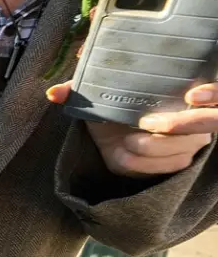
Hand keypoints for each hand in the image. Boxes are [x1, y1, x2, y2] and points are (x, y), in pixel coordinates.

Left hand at [48, 81, 217, 176]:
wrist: (108, 135)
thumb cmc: (109, 108)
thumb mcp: (95, 95)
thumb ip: (78, 89)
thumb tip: (54, 93)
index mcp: (181, 91)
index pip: (214, 93)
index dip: (213, 94)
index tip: (192, 95)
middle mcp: (192, 115)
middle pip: (199, 127)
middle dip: (172, 129)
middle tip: (141, 127)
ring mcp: (189, 140)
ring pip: (184, 149)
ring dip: (152, 149)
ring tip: (126, 143)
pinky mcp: (177, 161)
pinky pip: (172, 167)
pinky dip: (146, 165)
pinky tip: (124, 156)